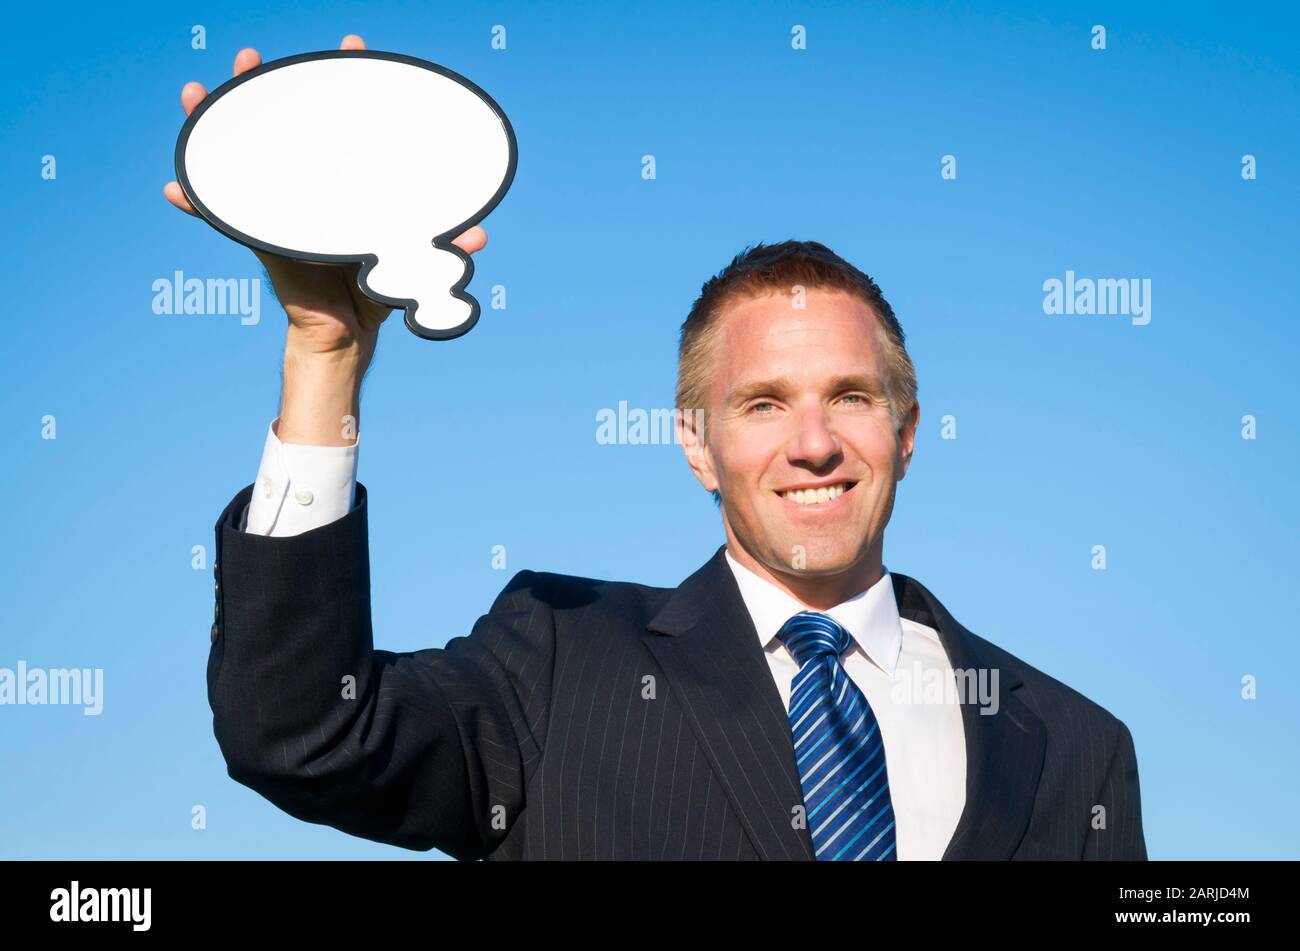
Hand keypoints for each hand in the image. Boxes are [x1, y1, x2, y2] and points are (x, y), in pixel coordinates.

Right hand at [163, 34, 487, 364]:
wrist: (348, 334)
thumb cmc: (376, 290)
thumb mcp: (412, 261)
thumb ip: (442, 244)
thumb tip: (479, 235)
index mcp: (342, 188)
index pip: (343, 123)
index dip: (345, 83)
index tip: (353, 45)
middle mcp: (306, 190)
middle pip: (281, 127)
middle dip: (265, 89)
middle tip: (251, 58)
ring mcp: (278, 210)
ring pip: (243, 159)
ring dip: (215, 127)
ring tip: (195, 93)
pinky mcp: (260, 238)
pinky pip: (224, 216)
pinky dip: (199, 205)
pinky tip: (173, 190)